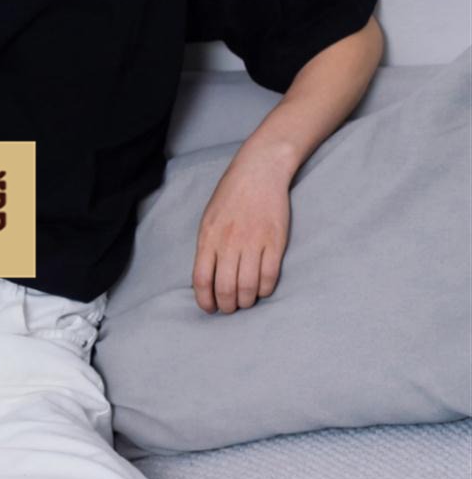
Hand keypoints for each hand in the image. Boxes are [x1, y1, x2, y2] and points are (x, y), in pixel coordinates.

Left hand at [191, 150, 290, 313]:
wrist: (259, 170)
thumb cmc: (231, 196)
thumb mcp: (209, 220)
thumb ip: (207, 248)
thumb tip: (206, 279)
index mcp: (208, 238)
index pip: (202, 280)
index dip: (205, 301)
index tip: (209, 308)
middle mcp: (229, 242)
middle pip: (225, 288)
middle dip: (227, 306)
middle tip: (230, 307)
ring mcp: (253, 242)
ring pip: (248, 287)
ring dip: (246, 301)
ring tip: (246, 300)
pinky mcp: (275, 241)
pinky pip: (269, 276)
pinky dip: (265, 289)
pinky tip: (262, 288)